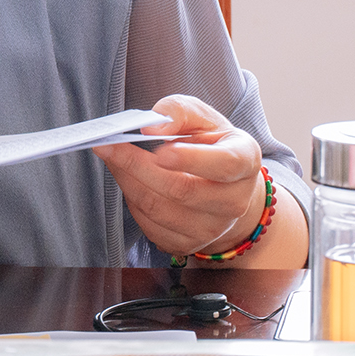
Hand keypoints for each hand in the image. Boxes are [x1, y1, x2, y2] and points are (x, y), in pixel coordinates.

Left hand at [93, 94, 264, 257]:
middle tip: (109, 145)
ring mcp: (212, 228)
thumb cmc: (211, 146)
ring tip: (113, 157)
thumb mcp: (202, 117)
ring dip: (128, 180)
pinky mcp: (188, 243)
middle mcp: (234, 200)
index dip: (191, 159)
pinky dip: (131, 200)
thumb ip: (179, 111)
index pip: (223, 164)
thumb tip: (152, 127)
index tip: (160, 150)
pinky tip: (127, 179)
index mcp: (245, 161)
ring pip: (159, 208)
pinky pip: (149, 225)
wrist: (225, 188)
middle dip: (137, 165)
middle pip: (181, 189)